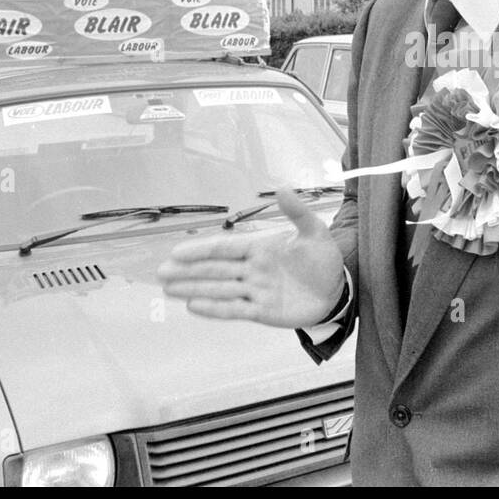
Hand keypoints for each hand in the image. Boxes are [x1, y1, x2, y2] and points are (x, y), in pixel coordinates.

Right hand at [158, 188, 345, 327]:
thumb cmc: (323, 258)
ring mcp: (255, 291)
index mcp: (261, 248)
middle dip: (188, 272)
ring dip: (194, 289)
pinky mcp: (262, 312)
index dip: (202, 250)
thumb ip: (297, 212)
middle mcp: (252, 269)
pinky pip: (234, 310)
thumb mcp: (314, 232)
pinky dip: (214, 309)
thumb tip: (281, 187)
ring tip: (168, 289)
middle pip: (215, 270)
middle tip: (160, 273)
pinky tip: (193, 307)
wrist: (337, 290)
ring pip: (219, 290)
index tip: (177, 252)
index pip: (226, 248)